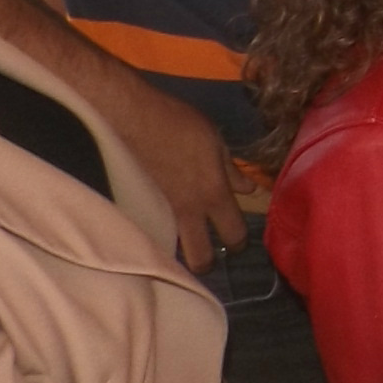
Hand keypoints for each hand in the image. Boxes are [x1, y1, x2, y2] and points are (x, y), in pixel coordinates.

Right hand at [108, 82, 249, 270]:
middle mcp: (189, 211)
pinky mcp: (142, 208)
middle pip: (200, 258)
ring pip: (175, 250)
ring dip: (183, 251)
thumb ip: (231, 169)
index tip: (239, 240)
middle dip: (208, 263)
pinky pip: (158, 231)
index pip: (234, 233)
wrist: (134, 119)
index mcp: (213, 193)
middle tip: (212, 252)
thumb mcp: (215, 141)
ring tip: (188, 241)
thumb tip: (248, 188)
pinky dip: (163, 234)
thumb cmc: (179, 124)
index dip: (240, 242)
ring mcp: (163, 212)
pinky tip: (165, 225)